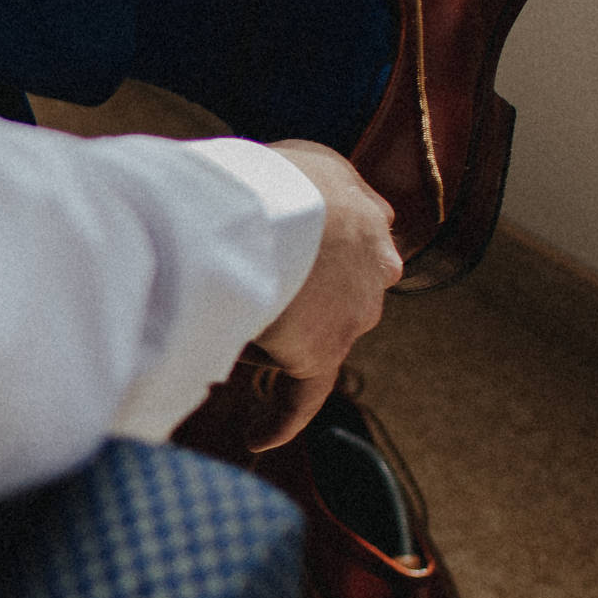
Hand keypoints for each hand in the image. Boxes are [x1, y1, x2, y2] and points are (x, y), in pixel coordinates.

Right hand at [242, 142, 401, 448]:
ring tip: (223, 316)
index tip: (290, 260)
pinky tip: (259, 437)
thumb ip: (301, 188)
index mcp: (368, 216)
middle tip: (248, 284)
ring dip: (277, 329)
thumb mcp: (300, 161)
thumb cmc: (274, 176)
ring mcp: (354, 312)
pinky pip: (301, 395)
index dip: (316, 253)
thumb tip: (265, 211)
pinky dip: (281, 417)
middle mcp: (374, 265)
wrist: (285, 209)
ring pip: (313, 330)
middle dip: (302, 293)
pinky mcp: (325, 352)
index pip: (350, 243)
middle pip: (335, 290)